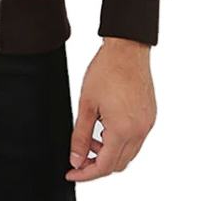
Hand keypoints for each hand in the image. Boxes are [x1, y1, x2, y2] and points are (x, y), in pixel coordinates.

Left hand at [65, 37, 156, 181]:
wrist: (127, 49)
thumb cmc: (107, 70)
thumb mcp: (86, 104)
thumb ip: (80, 135)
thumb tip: (75, 159)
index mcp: (123, 130)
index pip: (104, 166)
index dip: (86, 173)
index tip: (72, 172)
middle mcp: (139, 131)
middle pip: (118, 164)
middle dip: (96, 165)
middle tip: (79, 158)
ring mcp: (147, 124)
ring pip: (128, 154)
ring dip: (109, 153)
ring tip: (90, 139)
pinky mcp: (150, 117)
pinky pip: (136, 140)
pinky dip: (120, 142)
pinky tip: (105, 128)